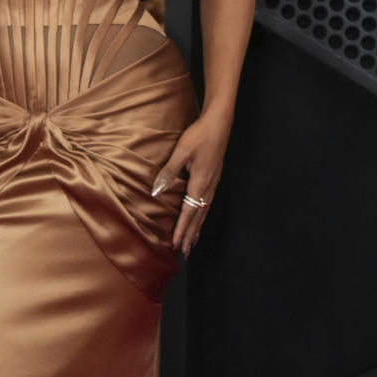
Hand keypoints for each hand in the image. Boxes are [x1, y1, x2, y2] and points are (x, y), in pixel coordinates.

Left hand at [150, 108, 231, 258]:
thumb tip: (156, 192)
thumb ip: (168, 173)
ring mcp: (213, 184)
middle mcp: (209, 188)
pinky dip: (202, 216)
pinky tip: (199, 219)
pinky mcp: (214, 179)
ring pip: (204, 212)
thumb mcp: (181, 152)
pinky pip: (207, 204)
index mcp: (200, 183)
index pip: (189, 213)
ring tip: (192, 243)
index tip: (177, 245)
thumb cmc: (199, 136)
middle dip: (191, 235)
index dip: (182, 230)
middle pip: (199, 217)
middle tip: (184, 253)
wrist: (219, 123)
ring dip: (197, 228)